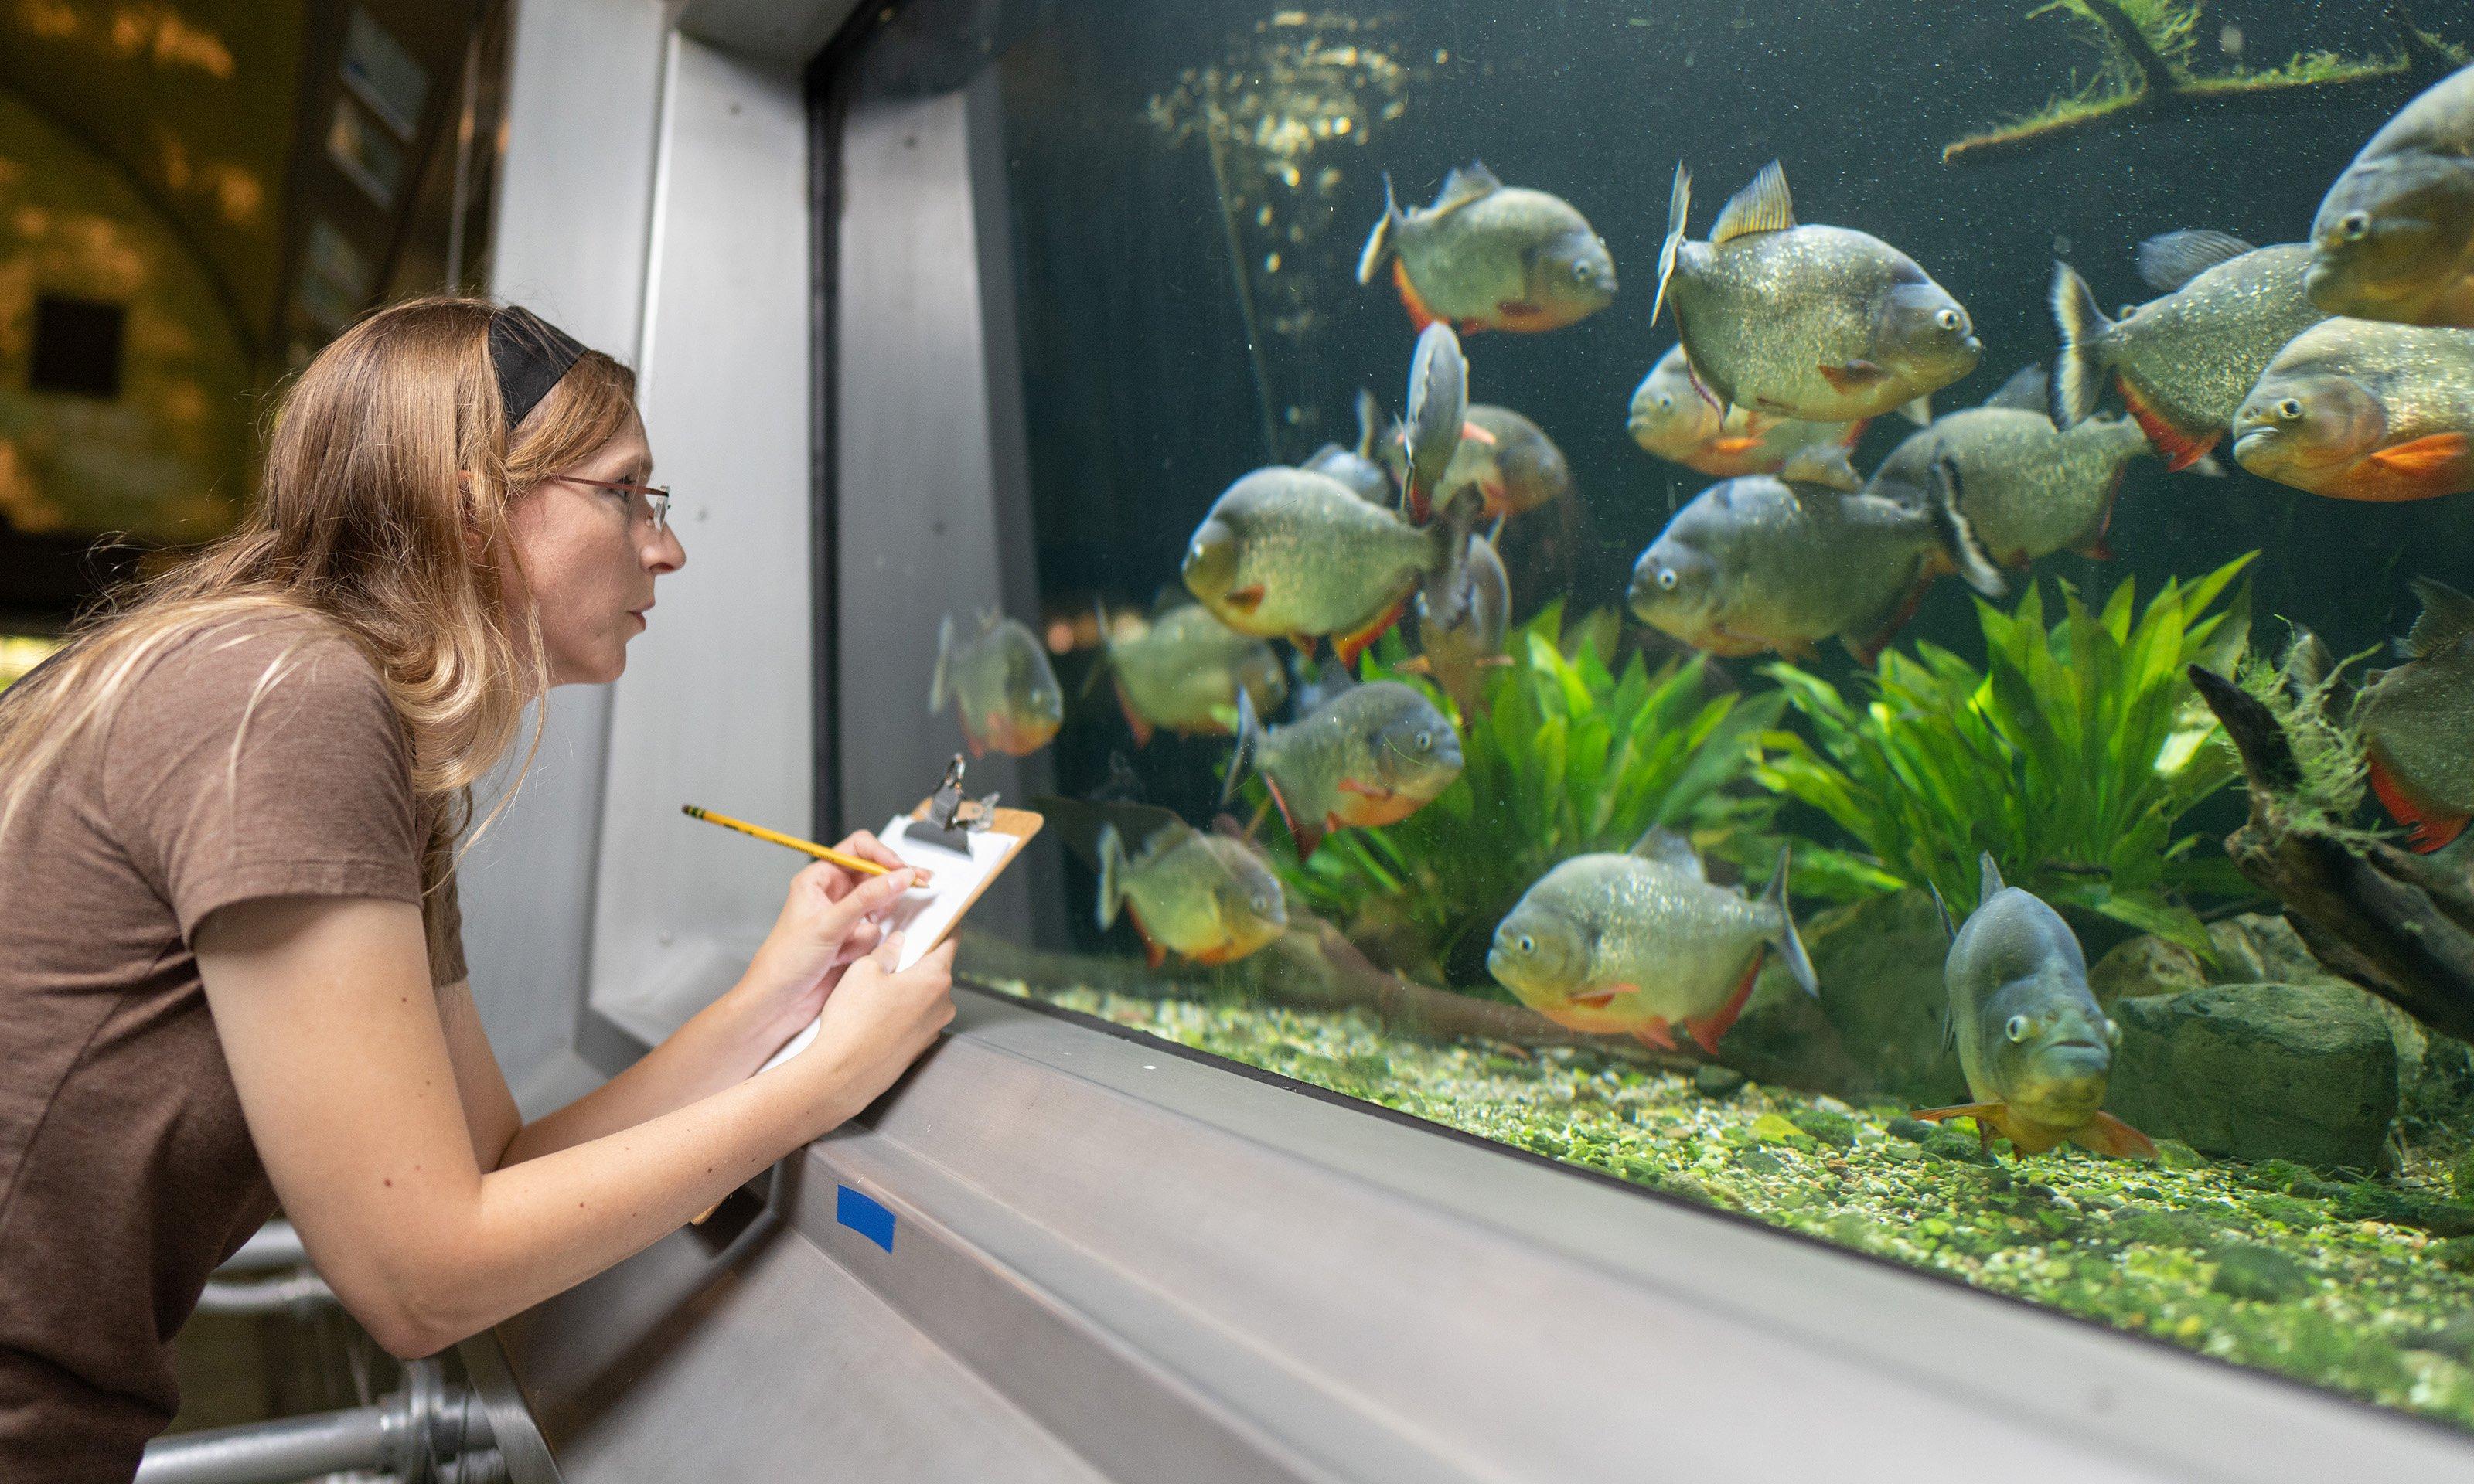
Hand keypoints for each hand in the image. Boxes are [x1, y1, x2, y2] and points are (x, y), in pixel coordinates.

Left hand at [737, 832, 916, 1042]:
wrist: (778, 1003)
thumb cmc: (784, 962)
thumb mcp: (828, 924)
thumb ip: (867, 898)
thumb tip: (899, 877)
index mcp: (819, 879)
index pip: (859, 849)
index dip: (883, 855)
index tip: (903, 869)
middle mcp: (833, 895)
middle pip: (875, 877)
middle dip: (887, 889)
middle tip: (919, 884)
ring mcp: (845, 918)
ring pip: (879, 908)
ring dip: (868, 927)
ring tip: (848, 943)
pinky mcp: (853, 940)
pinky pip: (876, 933)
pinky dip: (865, 945)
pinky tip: (844, 957)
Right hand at [796, 932, 956, 1124]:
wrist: (842, 1074)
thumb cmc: (853, 1023)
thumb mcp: (863, 971)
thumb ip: (887, 951)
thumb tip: (897, 943)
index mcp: (935, 979)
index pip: (951, 942)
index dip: (945, 926)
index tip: (941, 919)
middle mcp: (942, 1005)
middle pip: (936, 970)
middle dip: (916, 961)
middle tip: (889, 957)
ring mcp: (933, 1029)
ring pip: (925, 996)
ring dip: (907, 989)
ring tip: (874, 992)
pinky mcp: (919, 1047)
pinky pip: (916, 1019)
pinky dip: (901, 1012)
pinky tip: (875, 1015)